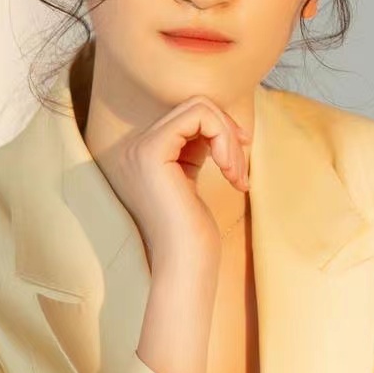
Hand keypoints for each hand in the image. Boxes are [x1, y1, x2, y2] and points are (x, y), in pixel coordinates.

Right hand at [96, 95, 250, 270]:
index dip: (219, 131)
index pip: (186, 117)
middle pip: (193, 107)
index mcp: (142, 155)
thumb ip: (194, 147)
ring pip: (198, 108)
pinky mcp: (152, 152)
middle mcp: (134, 148)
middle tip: (239, 170)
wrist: (185, 265)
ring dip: (228, 138)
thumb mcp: (191, 178)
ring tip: (237, 174)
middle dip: (227, 132)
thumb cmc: (194, 233)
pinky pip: (199, 117)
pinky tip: (230, 171)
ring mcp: (139, 149)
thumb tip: (217, 116)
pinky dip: (225, 138)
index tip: (236, 162)